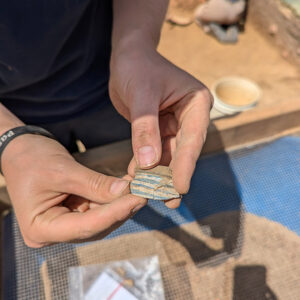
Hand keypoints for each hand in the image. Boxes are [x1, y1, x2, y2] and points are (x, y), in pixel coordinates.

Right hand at [1, 134, 145, 246]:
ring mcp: (64, 225)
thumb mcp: (63, 170)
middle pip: (96, 227)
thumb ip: (94, 184)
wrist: (20, 151)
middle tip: (144, 192)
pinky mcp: (73, 214)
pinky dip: (113, 199)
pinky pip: (98, 209)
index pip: (85, 227)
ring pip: (101, 220)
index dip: (115, 213)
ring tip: (140, 188)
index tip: (138, 199)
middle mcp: (53, 233)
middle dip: (121, 209)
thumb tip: (126, 191)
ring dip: (120, 204)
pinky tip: (128, 188)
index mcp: (41, 229)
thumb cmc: (32, 159)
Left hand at [109, 44, 212, 207]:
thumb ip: (145, 130)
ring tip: (147, 193)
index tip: (180, 189)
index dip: (186, 165)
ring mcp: (175, 125)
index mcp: (197, 104)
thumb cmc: (137, 67)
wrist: (128, 57)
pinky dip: (144, 166)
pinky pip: (154, 152)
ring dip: (157, 175)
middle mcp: (190, 117)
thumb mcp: (141, 96)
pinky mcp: (160, 130)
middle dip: (172, 176)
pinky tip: (135, 178)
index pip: (193, 139)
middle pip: (183, 152)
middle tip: (167, 201)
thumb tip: (148, 164)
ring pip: (168, 156)